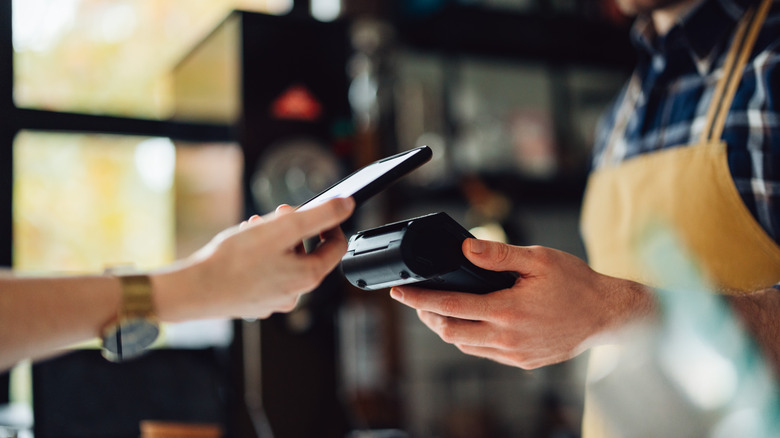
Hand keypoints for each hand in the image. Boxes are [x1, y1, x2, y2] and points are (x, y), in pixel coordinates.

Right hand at [153, 197, 354, 320]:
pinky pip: (266, 272)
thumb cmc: (235, 261)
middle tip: (277, 214)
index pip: (336, 247)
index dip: (330, 224)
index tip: (317, 211)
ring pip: (284, 261)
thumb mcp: (283, 228)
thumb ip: (319, 215)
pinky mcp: (255, 301)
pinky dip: (260, 255)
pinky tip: (242, 246)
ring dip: (274, 239)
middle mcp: (295, 293)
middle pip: (307, 252)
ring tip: (254, 227)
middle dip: (294, 228)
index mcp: (308, 277)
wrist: (195, 289)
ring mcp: (274, 300)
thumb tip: (346, 206)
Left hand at [390, 239, 654, 368]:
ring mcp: (515, 353)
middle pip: (450, 332)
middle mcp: (508, 337)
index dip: (419, 300)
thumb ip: (499, 255)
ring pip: (465, 346)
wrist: (608, 315)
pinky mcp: (523, 361)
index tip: (400, 292)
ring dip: (447, 329)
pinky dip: (469, 338)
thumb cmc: (577, 284)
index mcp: (508, 310)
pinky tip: (469, 322)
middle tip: (417, 302)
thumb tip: (464, 249)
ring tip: (439, 310)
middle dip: (427, 317)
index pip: (450, 306)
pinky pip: (485, 353)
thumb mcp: (538, 259)